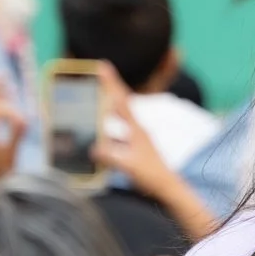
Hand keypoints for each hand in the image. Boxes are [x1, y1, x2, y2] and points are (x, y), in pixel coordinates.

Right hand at [91, 63, 218, 241]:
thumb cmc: (151, 176)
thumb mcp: (129, 165)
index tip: (102, 66)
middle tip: (94, 78)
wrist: (167, 189)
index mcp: (136, 129)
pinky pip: (115, 138)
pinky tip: (93, 140)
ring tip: (87, 106)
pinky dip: (104, 135)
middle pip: (118, 105)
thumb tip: (92, 147)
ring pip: (116, 121)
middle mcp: (136, 131)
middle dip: (106, 91)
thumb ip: (111, 156)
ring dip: (103, 113)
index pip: (121, 101)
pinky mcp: (133, 151)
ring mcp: (135, 141)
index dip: (111, 83)